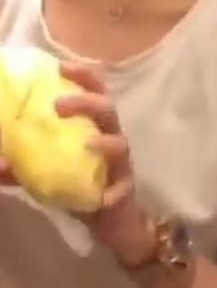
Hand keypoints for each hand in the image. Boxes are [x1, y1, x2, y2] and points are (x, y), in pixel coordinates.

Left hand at [1, 62, 154, 266]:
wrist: (110, 221)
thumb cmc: (79, 184)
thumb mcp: (45, 173)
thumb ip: (20, 167)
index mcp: (93, 124)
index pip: (93, 91)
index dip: (82, 76)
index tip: (61, 67)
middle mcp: (110, 136)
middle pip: (108, 109)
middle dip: (86, 102)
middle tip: (58, 106)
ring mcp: (121, 162)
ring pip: (120, 144)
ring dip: (105, 143)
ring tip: (87, 145)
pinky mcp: (125, 188)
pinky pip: (122, 186)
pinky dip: (113, 190)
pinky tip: (103, 197)